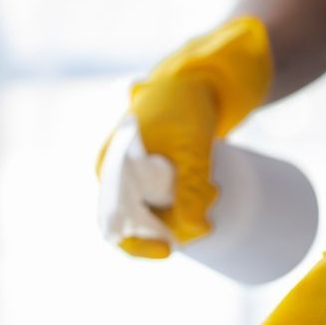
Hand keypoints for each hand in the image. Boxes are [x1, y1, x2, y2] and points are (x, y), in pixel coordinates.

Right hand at [97, 16, 272, 257]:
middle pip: (139, 221)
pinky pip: (170, 200)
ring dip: (184, 218)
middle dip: (173, 228)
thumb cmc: (188, 104)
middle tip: (210, 216)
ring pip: (158, 212)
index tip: (170, 252)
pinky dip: (188, 209)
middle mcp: (120, 172)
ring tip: (215, 200)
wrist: (206, 72)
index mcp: (110, 167)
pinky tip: (207, 210)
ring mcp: (142, 170)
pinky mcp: (164, 165)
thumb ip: (191, 190)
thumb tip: (196, 234)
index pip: (113, 221)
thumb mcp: (189, 149)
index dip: (138, 245)